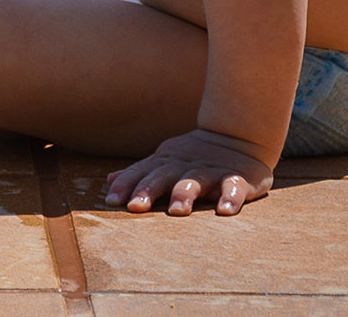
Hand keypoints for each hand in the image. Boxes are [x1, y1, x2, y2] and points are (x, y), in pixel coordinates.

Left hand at [106, 128, 273, 215]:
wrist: (239, 136)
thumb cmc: (194, 156)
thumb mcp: (165, 160)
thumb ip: (140, 172)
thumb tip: (109, 180)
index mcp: (165, 163)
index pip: (141, 173)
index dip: (126, 185)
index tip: (111, 200)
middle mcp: (184, 166)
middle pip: (162, 177)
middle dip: (147, 190)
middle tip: (134, 207)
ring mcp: (210, 171)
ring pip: (194, 182)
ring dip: (184, 194)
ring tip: (177, 211)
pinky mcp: (237, 177)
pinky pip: (234, 187)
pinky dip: (230, 198)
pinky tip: (225, 211)